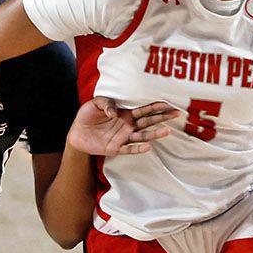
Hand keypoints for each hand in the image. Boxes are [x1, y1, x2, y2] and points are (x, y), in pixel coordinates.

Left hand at [66, 97, 180, 156]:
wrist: (76, 133)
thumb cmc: (87, 116)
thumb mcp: (95, 103)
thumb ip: (106, 104)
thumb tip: (115, 113)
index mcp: (125, 114)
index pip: (143, 110)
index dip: (155, 107)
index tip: (168, 104)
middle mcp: (127, 126)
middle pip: (148, 122)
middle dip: (162, 118)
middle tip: (176, 114)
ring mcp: (123, 138)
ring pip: (142, 136)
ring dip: (154, 134)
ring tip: (167, 131)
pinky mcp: (116, 148)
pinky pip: (129, 149)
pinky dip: (138, 149)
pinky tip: (148, 147)